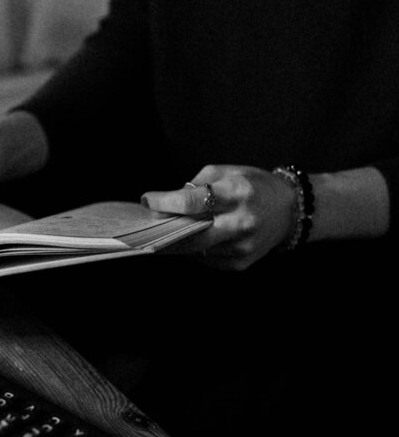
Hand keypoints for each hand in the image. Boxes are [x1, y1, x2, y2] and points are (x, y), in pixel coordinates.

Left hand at [141, 164, 295, 270]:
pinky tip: (192, 239)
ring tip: (166, 230)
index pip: (194, 201)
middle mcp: (243, 222)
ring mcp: (243, 246)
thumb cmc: (253, 186)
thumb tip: (167, 203)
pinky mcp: (241, 263)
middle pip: (192, 234)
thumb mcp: (227, 172)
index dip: (166, 202)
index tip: (148, 200)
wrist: (288, 210)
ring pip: (196, 249)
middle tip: (148, 226)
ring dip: (178, 241)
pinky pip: (207, 259)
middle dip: (166, 230)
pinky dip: (195, 250)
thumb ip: (196, 186)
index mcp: (239, 193)